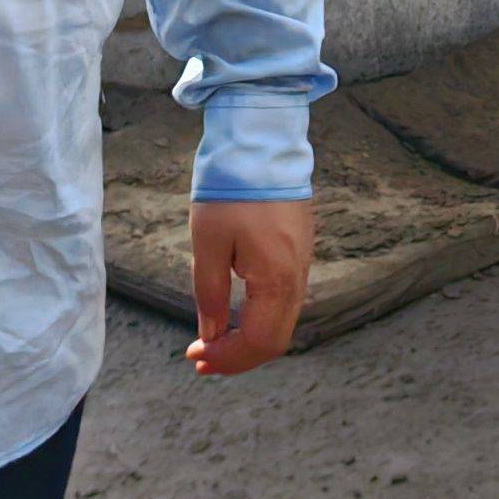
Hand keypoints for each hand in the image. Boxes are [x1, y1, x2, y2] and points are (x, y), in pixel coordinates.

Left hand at [184, 197, 310, 377]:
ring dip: (249, 338)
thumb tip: (211, 333)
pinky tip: (236, 313)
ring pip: (282, 322)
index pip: (259, 342)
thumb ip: (210, 294)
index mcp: (277, 279)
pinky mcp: (299, 251)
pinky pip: (285, 300)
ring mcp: (303, 263)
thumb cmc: (230, 187)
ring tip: (214, 340)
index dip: (228, 359)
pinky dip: (260, 317)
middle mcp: (298, 277)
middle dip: (238, 356)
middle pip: (275, 339)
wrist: (262, 139)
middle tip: (201, 357)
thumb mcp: (208, 243)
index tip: (195, 357)